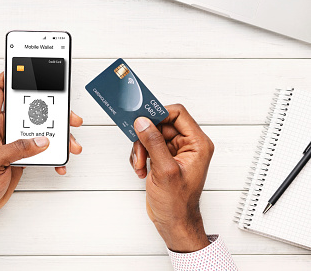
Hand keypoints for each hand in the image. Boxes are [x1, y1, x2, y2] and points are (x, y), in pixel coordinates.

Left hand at [0, 73, 82, 223]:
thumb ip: (15, 149)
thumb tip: (39, 140)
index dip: (9, 75)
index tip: (26, 67)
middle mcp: (3, 128)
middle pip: (29, 108)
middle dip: (51, 109)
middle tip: (67, 115)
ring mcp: (15, 141)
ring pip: (40, 129)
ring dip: (58, 135)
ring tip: (71, 143)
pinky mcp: (23, 154)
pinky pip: (43, 149)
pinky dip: (54, 155)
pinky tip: (59, 163)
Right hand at [129, 104, 213, 252]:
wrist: (173, 223)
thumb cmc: (177, 203)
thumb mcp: (164, 170)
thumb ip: (153, 143)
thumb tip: (143, 122)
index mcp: (197, 144)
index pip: (178, 114)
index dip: (159, 114)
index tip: (142, 119)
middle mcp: (188, 145)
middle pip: (161, 125)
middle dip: (146, 138)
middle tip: (140, 152)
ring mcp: (175, 152)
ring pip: (151, 136)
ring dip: (141, 149)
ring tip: (141, 165)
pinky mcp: (164, 158)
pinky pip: (148, 146)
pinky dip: (140, 156)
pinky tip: (142, 170)